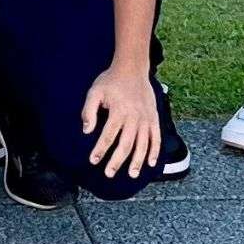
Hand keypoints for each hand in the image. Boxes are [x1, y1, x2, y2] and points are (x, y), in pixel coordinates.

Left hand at [81, 64, 161, 179]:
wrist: (132, 69)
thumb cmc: (110, 81)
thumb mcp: (94, 92)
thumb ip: (88, 111)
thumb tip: (87, 131)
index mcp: (119, 111)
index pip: (108, 135)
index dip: (100, 150)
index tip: (93, 161)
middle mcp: (134, 117)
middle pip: (126, 144)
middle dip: (117, 161)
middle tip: (109, 173)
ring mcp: (146, 119)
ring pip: (143, 144)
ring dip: (137, 161)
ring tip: (131, 174)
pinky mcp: (154, 118)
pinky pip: (157, 138)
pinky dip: (155, 151)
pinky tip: (150, 163)